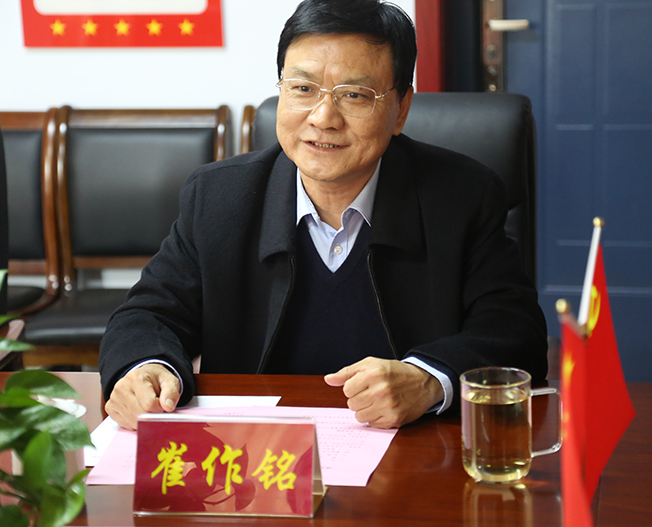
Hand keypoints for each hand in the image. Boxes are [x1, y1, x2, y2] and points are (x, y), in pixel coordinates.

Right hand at [105, 363, 179, 429]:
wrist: (144, 376)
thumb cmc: (156, 380)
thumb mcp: (169, 381)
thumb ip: (171, 392)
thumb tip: (168, 406)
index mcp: (136, 378)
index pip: (150, 404)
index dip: (160, 407)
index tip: (162, 402)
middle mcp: (121, 387)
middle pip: (140, 414)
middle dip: (152, 415)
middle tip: (156, 406)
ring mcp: (113, 398)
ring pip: (133, 422)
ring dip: (144, 420)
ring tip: (146, 406)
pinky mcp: (110, 408)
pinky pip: (126, 425)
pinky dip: (135, 422)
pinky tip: (138, 410)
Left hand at [324, 357, 443, 428]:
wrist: (423, 382)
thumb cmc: (394, 372)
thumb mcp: (371, 364)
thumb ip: (347, 372)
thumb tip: (328, 379)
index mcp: (374, 374)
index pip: (347, 390)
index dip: (353, 388)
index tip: (363, 385)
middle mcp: (381, 390)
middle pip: (351, 404)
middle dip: (358, 399)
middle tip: (370, 394)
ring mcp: (388, 406)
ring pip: (360, 416)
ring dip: (365, 410)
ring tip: (376, 402)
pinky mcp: (394, 419)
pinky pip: (372, 425)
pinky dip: (375, 418)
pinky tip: (384, 409)